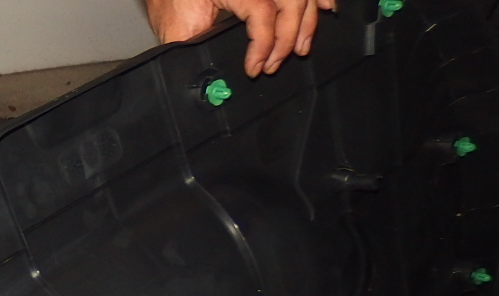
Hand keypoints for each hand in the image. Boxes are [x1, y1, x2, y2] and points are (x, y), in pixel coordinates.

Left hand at [145, 0, 335, 76]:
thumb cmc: (171, 0)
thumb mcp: (178, 25)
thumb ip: (195, 49)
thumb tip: (208, 84)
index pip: (262, 12)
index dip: (264, 45)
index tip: (255, 69)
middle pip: (290, 1)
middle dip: (288, 38)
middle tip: (273, 66)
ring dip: (307, 21)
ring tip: (301, 49)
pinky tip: (327, 10)